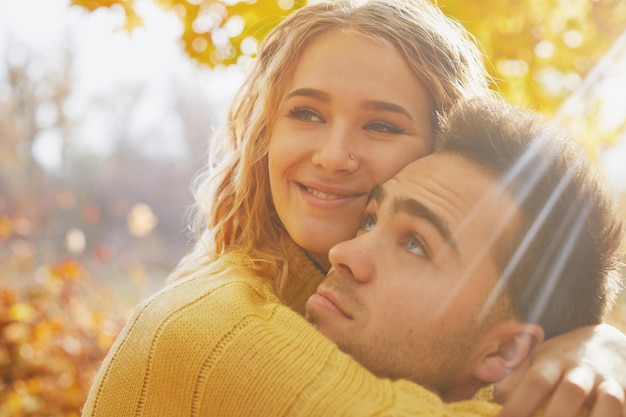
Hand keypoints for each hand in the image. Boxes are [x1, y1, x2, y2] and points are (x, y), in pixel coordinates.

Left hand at [494, 324, 625, 416]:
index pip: (536, 380)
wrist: (609, 343)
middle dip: (555, 416)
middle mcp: (583, 370)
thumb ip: (515, 377)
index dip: (520, 403)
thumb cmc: (564, 357)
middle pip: (572, 391)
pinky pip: (625, 412)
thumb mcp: (538, 359)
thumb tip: (493, 394)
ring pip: (609, 403)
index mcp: (554, 359)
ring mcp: (610, 383)